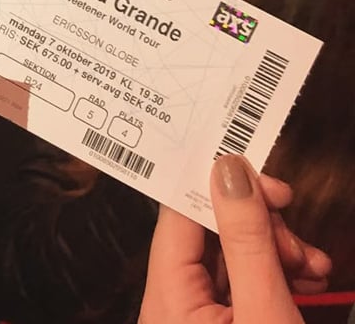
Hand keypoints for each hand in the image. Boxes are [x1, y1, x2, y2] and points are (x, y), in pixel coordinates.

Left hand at [140, 155, 331, 323]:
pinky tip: (308, 278)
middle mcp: (172, 304)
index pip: (178, 214)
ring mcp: (198, 317)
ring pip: (232, 258)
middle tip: (296, 237)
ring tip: (313, 265)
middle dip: (258, 226)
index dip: (217, 186)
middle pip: (208, 234)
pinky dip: (276, 277)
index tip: (257, 172)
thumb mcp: (265, 310)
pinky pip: (243, 286)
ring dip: (276, 252)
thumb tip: (228, 171)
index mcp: (166, 298)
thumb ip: (246, 241)